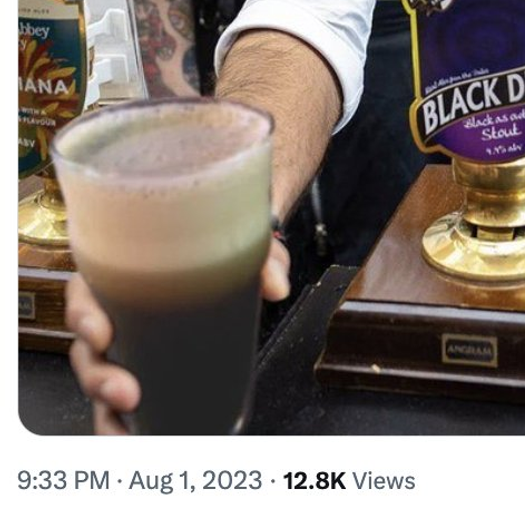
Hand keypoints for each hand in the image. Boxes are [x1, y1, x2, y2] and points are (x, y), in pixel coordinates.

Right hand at [65, 239, 290, 434]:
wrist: (230, 264)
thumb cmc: (219, 251)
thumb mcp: (241, 245)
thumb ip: (263, 257)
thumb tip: (276, 285)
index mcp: (121, 274)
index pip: (85, 293)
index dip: (84, 316)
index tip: (101, 332)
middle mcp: (114, 314)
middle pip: (86, 350)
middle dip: (99, 378)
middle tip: (128, 393)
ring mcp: (124, 349)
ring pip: (98, 383)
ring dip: (107, 410)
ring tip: (131, 429)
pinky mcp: (141, 375)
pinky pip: (118, 406)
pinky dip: (122, 427)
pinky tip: (137, 442)